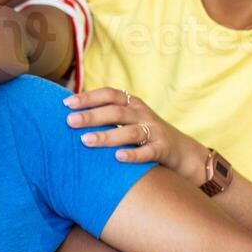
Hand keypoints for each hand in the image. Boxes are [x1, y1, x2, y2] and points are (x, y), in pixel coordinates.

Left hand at [64, 87, 208, 184]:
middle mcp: (143, 114)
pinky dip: (133, 154)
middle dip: (91, 116)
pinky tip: (117, 157)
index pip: (110, 94)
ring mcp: (155, 131)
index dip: (89, 97)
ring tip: (86, 141)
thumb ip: (107, 115)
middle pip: (116, 111)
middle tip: (70, 121)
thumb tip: (71, 114)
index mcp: (133, 104)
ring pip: (129, 132)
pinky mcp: (164, 149)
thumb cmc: (147, 135)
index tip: (66, 103)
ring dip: (106, 136)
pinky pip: (148, 152)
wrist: (185, 153)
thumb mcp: (129, 120)